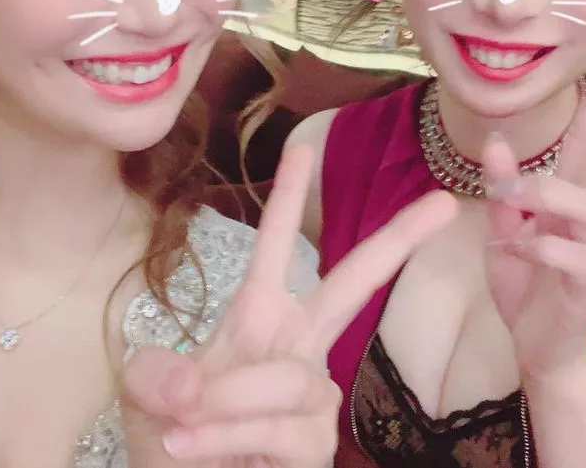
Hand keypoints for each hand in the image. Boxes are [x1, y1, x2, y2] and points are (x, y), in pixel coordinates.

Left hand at [120, 144, 458, 466]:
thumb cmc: (171, 436)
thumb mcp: (145, 394)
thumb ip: (156, 374)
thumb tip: (193, 384)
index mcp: (258, 318)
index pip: (277, 249)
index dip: (290, 200)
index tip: (303, 148)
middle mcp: (296, 348)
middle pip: (352, 285)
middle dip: (395, 242)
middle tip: (441, 203)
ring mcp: (313, 397)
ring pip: (290, 380)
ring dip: (229, 403)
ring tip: (181, 428)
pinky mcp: (317, 444)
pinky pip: (284, 429)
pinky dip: (232, 436)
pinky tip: (192, 448)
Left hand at [481, 61, 585, 379]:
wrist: (535, 348)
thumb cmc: (527, 285)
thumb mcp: (504, 230)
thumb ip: (503, 190)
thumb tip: (498, 140)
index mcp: (567, 202)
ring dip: (557, 193)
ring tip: (523, 196)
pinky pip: (577, 260)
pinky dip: (545, 248)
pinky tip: (520, 247)